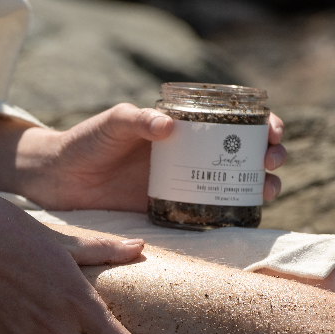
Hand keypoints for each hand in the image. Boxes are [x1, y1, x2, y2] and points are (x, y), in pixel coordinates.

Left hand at [18, 104, 287, 210]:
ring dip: (261, 185)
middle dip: (270, 155)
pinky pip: (211, 214)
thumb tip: (168, 127)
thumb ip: (137, 119)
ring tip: (267, 188)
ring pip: (236, 183)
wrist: (62, 180)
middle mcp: (191, 153)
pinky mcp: (173, 211)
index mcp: (184, 126)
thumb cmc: (88, 142)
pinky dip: (233, 214)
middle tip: (271, 160)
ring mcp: (185, 183)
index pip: (233, 119)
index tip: (272, 129)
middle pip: (245, 152)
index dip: (262, 122)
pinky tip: (245, 214)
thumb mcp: (113, 122)